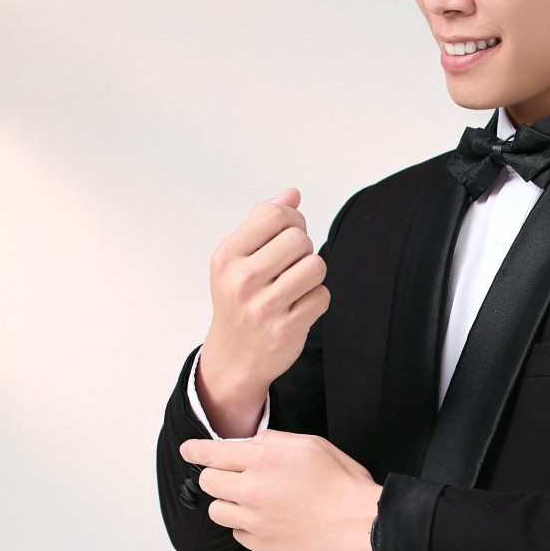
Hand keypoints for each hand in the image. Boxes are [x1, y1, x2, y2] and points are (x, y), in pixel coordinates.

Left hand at [177, 430, 382, 550]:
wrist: (361, 524)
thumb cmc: (343, 484)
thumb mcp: (312, 445)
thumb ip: (275, 441)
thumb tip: (253, 443)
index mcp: (264, 459)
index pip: (211, 453)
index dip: (194, 451)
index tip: (188, 451)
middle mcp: (253, 489)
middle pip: (207, 482)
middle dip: (216, 476)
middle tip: (232, 477)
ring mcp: (255, 520)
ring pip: (217, 510)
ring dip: (228, 503)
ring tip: (251, 500)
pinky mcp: (263, 544)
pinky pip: (237, 534)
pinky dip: (246, 526)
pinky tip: (268, 520)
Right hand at [201, 187, 329, 398]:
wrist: (234, 357)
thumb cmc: (239, 299)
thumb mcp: (238, 259)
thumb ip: (263, 222)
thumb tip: (292, 194)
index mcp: (227, 257)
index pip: (274, 215)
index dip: (292, 219)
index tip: (289, 235)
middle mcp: (241, 280)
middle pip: (299, 238)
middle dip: (303, 249)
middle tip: (291, 265)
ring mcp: (263, 307)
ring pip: (315, 266)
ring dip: (313, 274)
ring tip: (296, 285)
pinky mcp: (286, 329)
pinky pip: (322, 296)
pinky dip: (316, 299)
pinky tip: (299, 307)